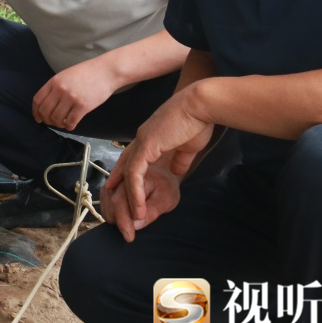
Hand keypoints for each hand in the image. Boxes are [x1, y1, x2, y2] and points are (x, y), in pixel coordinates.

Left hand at [32, 58, 118, 130]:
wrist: (106, 71)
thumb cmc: (87, 72)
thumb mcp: (66, 75)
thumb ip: (55, 87)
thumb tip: (46, 103)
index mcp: (54, 81)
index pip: (37, 100)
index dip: (35, 111)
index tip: (38, 117)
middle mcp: (60, 90)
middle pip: (45, 111)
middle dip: (45, 120)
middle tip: (50, 122)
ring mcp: (72, 99)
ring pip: (57, 119)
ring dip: (57, 124)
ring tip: (62, 123)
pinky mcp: (83, 107)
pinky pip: (70, 122)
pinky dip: (68, 126)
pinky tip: (70, 125)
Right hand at [101, 155, 181, 241]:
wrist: (161, 171)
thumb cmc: (165, 185)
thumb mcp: (167, 198)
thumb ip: (153, 211)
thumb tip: (136, 225)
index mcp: (135, 176)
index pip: (122, 201)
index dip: (124, 221)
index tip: (130, 236)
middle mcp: (120, 176)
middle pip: (111, 203)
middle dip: (119, 222)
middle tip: (130, 234)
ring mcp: (113, 181)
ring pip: (106, 203)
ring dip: (114, 219)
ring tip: (127, 227)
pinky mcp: (110, 186)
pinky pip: (105, 202)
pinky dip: (111, 213)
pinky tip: (121, 219)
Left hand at [106, 86, 213, 232]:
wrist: (201, 104)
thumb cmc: (199, 121)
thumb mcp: (188, 145)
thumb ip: (180, 158)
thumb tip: (176, 170)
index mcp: (150, 136)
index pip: (131, 158)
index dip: (123, 175)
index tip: (119, 191)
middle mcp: (141, 138)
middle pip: (124, 167)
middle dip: (120, 190)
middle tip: (119, 210)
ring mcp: (141, 141)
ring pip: (127, 175)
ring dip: (129, 198)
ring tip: (133, 217)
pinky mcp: (146, 145)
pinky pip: (135, 174)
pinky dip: (135, 192)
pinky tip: (138, 207)